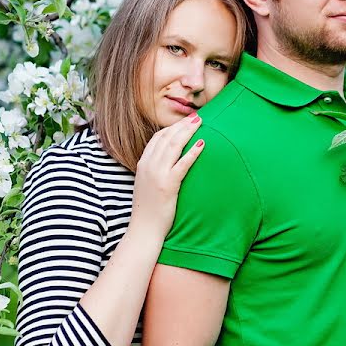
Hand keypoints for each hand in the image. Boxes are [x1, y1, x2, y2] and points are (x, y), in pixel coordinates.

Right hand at [129, 112, 204, 239]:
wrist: (143, 229)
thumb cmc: (148, 209)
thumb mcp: (146, 184)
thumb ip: (154, 170)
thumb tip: (168, 161)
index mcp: (143, 163)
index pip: (158, 138)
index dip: (172, 127)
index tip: (185, 121)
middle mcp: (148, 165)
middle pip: (167, 137)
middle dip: (182, 125)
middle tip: (197, 116)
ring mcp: (157, 174)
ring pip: (174, 146)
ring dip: (188, 132)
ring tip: (201, 123)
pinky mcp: (167, 185)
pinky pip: (182, 164)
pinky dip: (192, 152)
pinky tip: (202, 145)